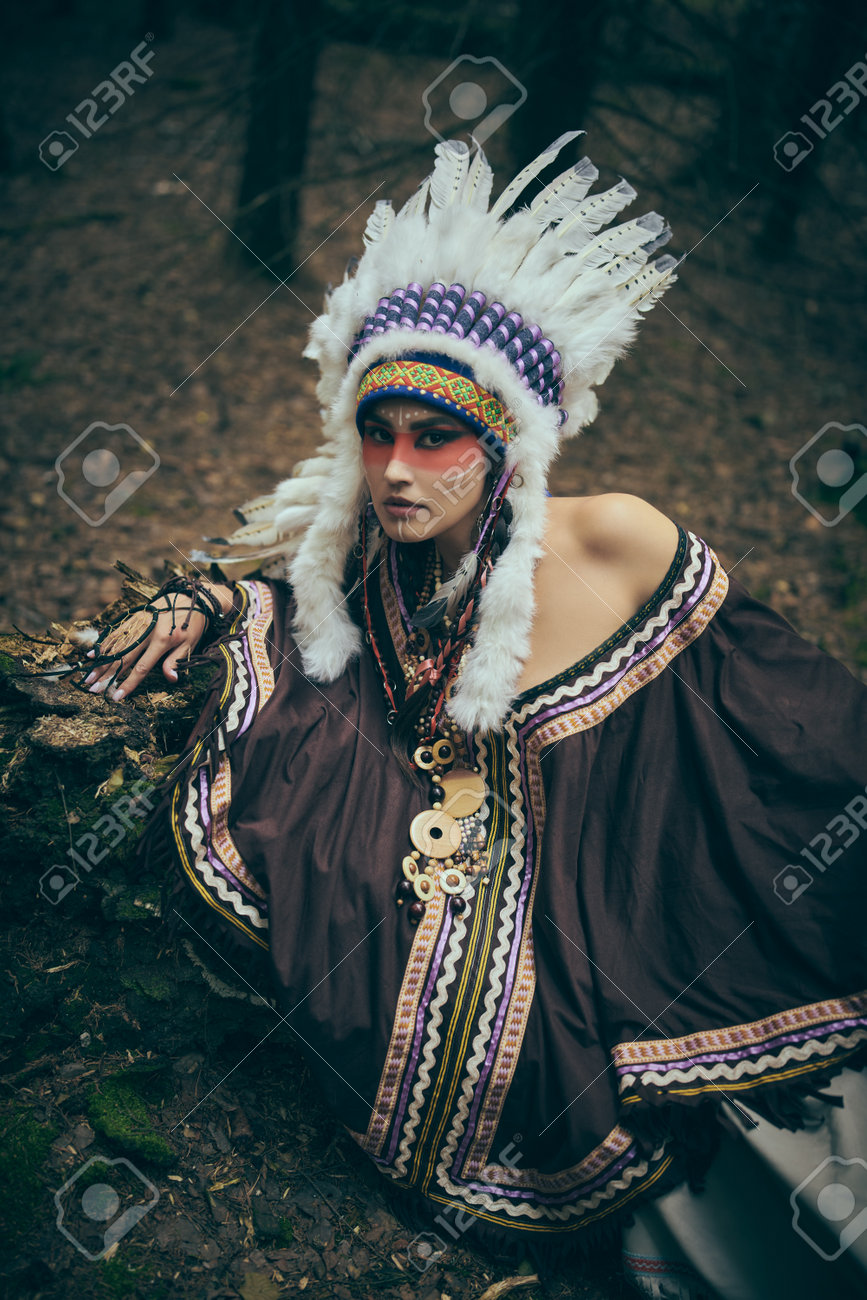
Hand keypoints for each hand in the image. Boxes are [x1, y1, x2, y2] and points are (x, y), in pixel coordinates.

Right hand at [82, 581, 231, 700]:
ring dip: (100, 662)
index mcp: (162, 641)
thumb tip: (171, 680)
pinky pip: (116, 631)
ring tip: (88, 676)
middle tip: (92, 689)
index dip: (128, 683)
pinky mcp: (134, 616)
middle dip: (106, 675)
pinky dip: (103, 643)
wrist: (191, 597)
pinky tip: (92, 654)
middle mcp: (146, 632)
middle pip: (123, 657)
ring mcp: (138, 623)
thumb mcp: (190, 644)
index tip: (116, 697)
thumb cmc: (192, 624)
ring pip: (115, 645)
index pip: (141, 667)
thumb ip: (176, 661)